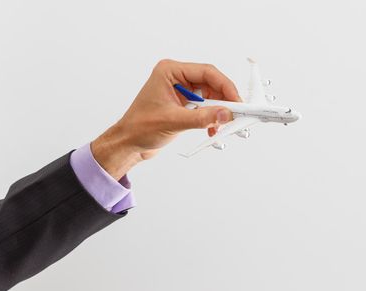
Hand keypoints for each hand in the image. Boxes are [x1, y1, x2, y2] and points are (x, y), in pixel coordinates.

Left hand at [91, 59, 240, 179]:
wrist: (128, 144)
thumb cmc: (139, 128)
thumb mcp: (173, 121)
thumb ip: (202, 117)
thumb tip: (225, 114)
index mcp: (170, 71)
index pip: (206, 72)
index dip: (225, 86)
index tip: (236, 101)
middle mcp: (176, 78)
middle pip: (211, 84)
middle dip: (223, 100)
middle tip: (235, 114)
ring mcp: (180, 91)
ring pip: (210, 97)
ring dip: (218, 111)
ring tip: (222, 124)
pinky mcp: (183, 105)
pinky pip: (205, 107)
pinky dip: (211, 118)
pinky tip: (211, 129)